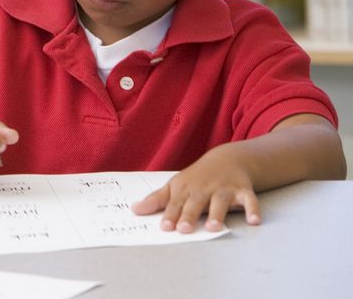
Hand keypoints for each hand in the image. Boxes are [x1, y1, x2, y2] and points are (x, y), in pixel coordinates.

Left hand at [131, 145, 260, 232]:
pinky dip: (253, 209)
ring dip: (217, 214)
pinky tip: (254, 220)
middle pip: (195, 203)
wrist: (226, 159)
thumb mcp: (175, 186)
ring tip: (213, 227)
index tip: (165, 227)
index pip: (176, 203)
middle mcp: (204, 189)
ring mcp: (224, 189)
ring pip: (220, 202)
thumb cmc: (196, 178)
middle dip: (190, 215)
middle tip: (184, 230)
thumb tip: (134, 210)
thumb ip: (156, 200)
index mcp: (185, 189)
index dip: (170, 215)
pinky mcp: (243, 191)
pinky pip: (249, 200)